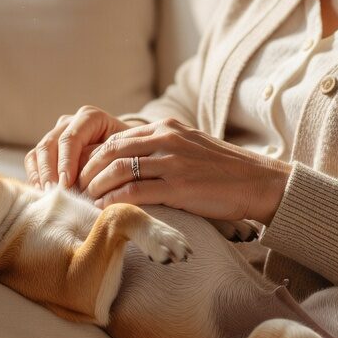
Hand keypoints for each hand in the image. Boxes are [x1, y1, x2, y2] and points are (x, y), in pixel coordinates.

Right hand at [25, 106, 133, 190]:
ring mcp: (56, 134)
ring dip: (40, 175)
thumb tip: (92, 185)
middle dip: (49, 171)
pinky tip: (41, 194)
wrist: (127, 148)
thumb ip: (109, 161)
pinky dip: (35, 176)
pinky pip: (33, 160)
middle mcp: (70, 122)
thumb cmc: (129, 151)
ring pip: (38, 152)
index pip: (71, 138)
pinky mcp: (48, 148)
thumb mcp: (126, 152)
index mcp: (90, 117)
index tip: (66, 184)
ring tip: (45, 196)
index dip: (66, 162)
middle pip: (50, 144)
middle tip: (53, 193)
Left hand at [77, 117, 290, 224]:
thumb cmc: (224, 170)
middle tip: (78, 187)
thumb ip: (163, 147)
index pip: (118, 137)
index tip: (84, 172)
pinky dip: (114, 200)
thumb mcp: (190, 146)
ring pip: (119, 169)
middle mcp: (167, 139)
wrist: (258, 182)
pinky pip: (136, 191)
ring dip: (97, 185)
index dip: (95, 155)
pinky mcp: (180, 186)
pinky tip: (105, 209)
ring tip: (87, 198)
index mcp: (167, 128)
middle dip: (89, 170)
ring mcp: (173, 162)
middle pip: (112, 150)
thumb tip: (133, 160)